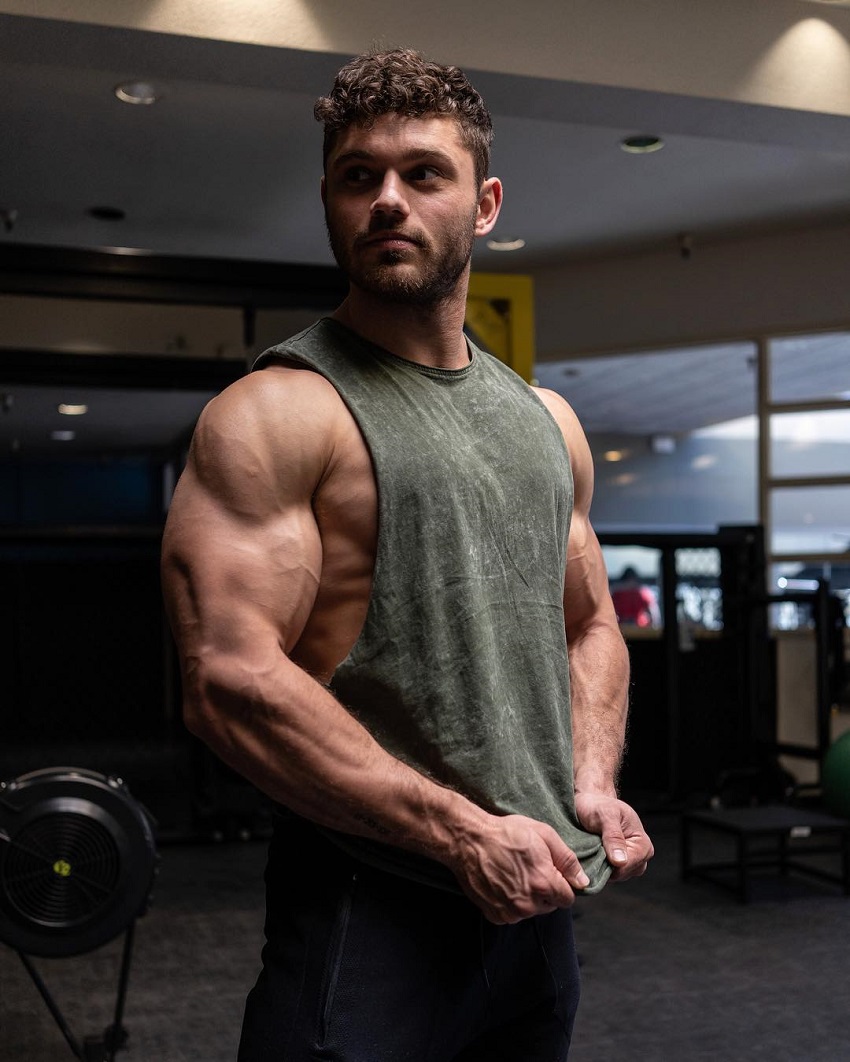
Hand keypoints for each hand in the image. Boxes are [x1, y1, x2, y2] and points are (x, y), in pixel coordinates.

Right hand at [448, 814, 589, 924]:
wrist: (468, 840)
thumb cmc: (505, 833)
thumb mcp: (543, 834)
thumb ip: (567, 860)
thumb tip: (583, 881)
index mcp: (544, 884)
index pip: (567, 899)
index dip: (561, 883)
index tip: (549, 870)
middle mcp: (528, 904)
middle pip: (549, 906)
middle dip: (545, 890)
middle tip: (529, 868)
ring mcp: (509, 912)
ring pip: (530, 911)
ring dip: (528, 898)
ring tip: (513, 874)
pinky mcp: (494, 915)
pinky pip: (512, 915)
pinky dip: (510, 903)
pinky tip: (502, 883)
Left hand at [574, 791, 653, 881]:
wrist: (590, 803)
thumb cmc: (599, 805)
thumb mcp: (606, 815)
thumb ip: (613, 836)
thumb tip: (620, 861)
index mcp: (643, 845)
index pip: (626, 866)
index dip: (607, 861)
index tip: (593, 849)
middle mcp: (640, 858)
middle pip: (620, 874)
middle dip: (603, 864)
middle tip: (590, 846)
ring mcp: (630, 865)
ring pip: (613, 877)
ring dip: (599, 865)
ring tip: (591, 848)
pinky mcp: (618, 868)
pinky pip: (607, 875)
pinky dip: (597, 867)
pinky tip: (591, 854)